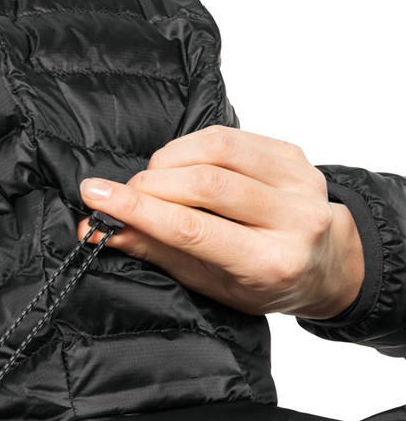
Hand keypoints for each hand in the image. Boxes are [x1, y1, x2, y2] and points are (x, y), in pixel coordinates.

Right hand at [78, 125, 364, 319]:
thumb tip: (101, 230)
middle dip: (150, 184)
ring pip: (218, 151)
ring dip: (169, 161)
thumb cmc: (262, 283)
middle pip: (206, 184)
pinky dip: (192, 146)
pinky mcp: (294, 155)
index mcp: (270, 264)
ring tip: (150, 181)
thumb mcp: (209, 283)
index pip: (193, 230)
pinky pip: (231, 136)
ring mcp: (300, 183)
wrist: (324, 265)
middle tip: (119, 194)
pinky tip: (179, 165)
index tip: (96, 196)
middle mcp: (294, 221)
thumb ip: (158, 251)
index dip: (140, 210)